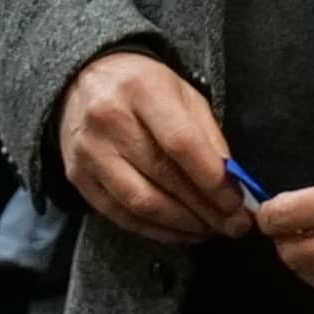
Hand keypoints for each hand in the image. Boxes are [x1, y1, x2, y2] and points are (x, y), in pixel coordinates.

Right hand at [57, 52, 251, 246]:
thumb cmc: (143, 89)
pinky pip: (119, 214)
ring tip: (209, 229)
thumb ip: (208, 137)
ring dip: (181, 224)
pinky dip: (155, 230)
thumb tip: (232, 185)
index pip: (181, 143)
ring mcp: (89, 151)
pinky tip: (179, 231)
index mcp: (141, 90)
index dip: (212, 180)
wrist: (85, 81)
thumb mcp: (183, 95)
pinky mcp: (77, 176)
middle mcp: (108, 119)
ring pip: (140, 203)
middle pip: (162, 177)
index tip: (236, 202)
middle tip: (233, 225)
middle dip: (205, 209)